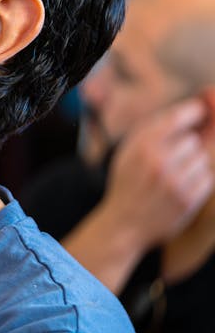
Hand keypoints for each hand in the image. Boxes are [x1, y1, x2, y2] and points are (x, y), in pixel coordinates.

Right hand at [99, 97, 214, 249]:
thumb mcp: (129, 151)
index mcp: (141, 145)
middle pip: (193, 140)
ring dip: (193, 165)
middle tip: (172, 160)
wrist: (125, 223)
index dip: (193, 112)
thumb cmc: (129, 181)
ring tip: (175, 176)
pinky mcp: (189, 198)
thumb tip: (198, 108)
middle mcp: (158, 161)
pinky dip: (199, 181)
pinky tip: (182, 188)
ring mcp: (175, 181)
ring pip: (203, 158)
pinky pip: (208, 178)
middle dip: (187, 148)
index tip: (198, 112)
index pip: (178, 117)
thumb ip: (157, 128)